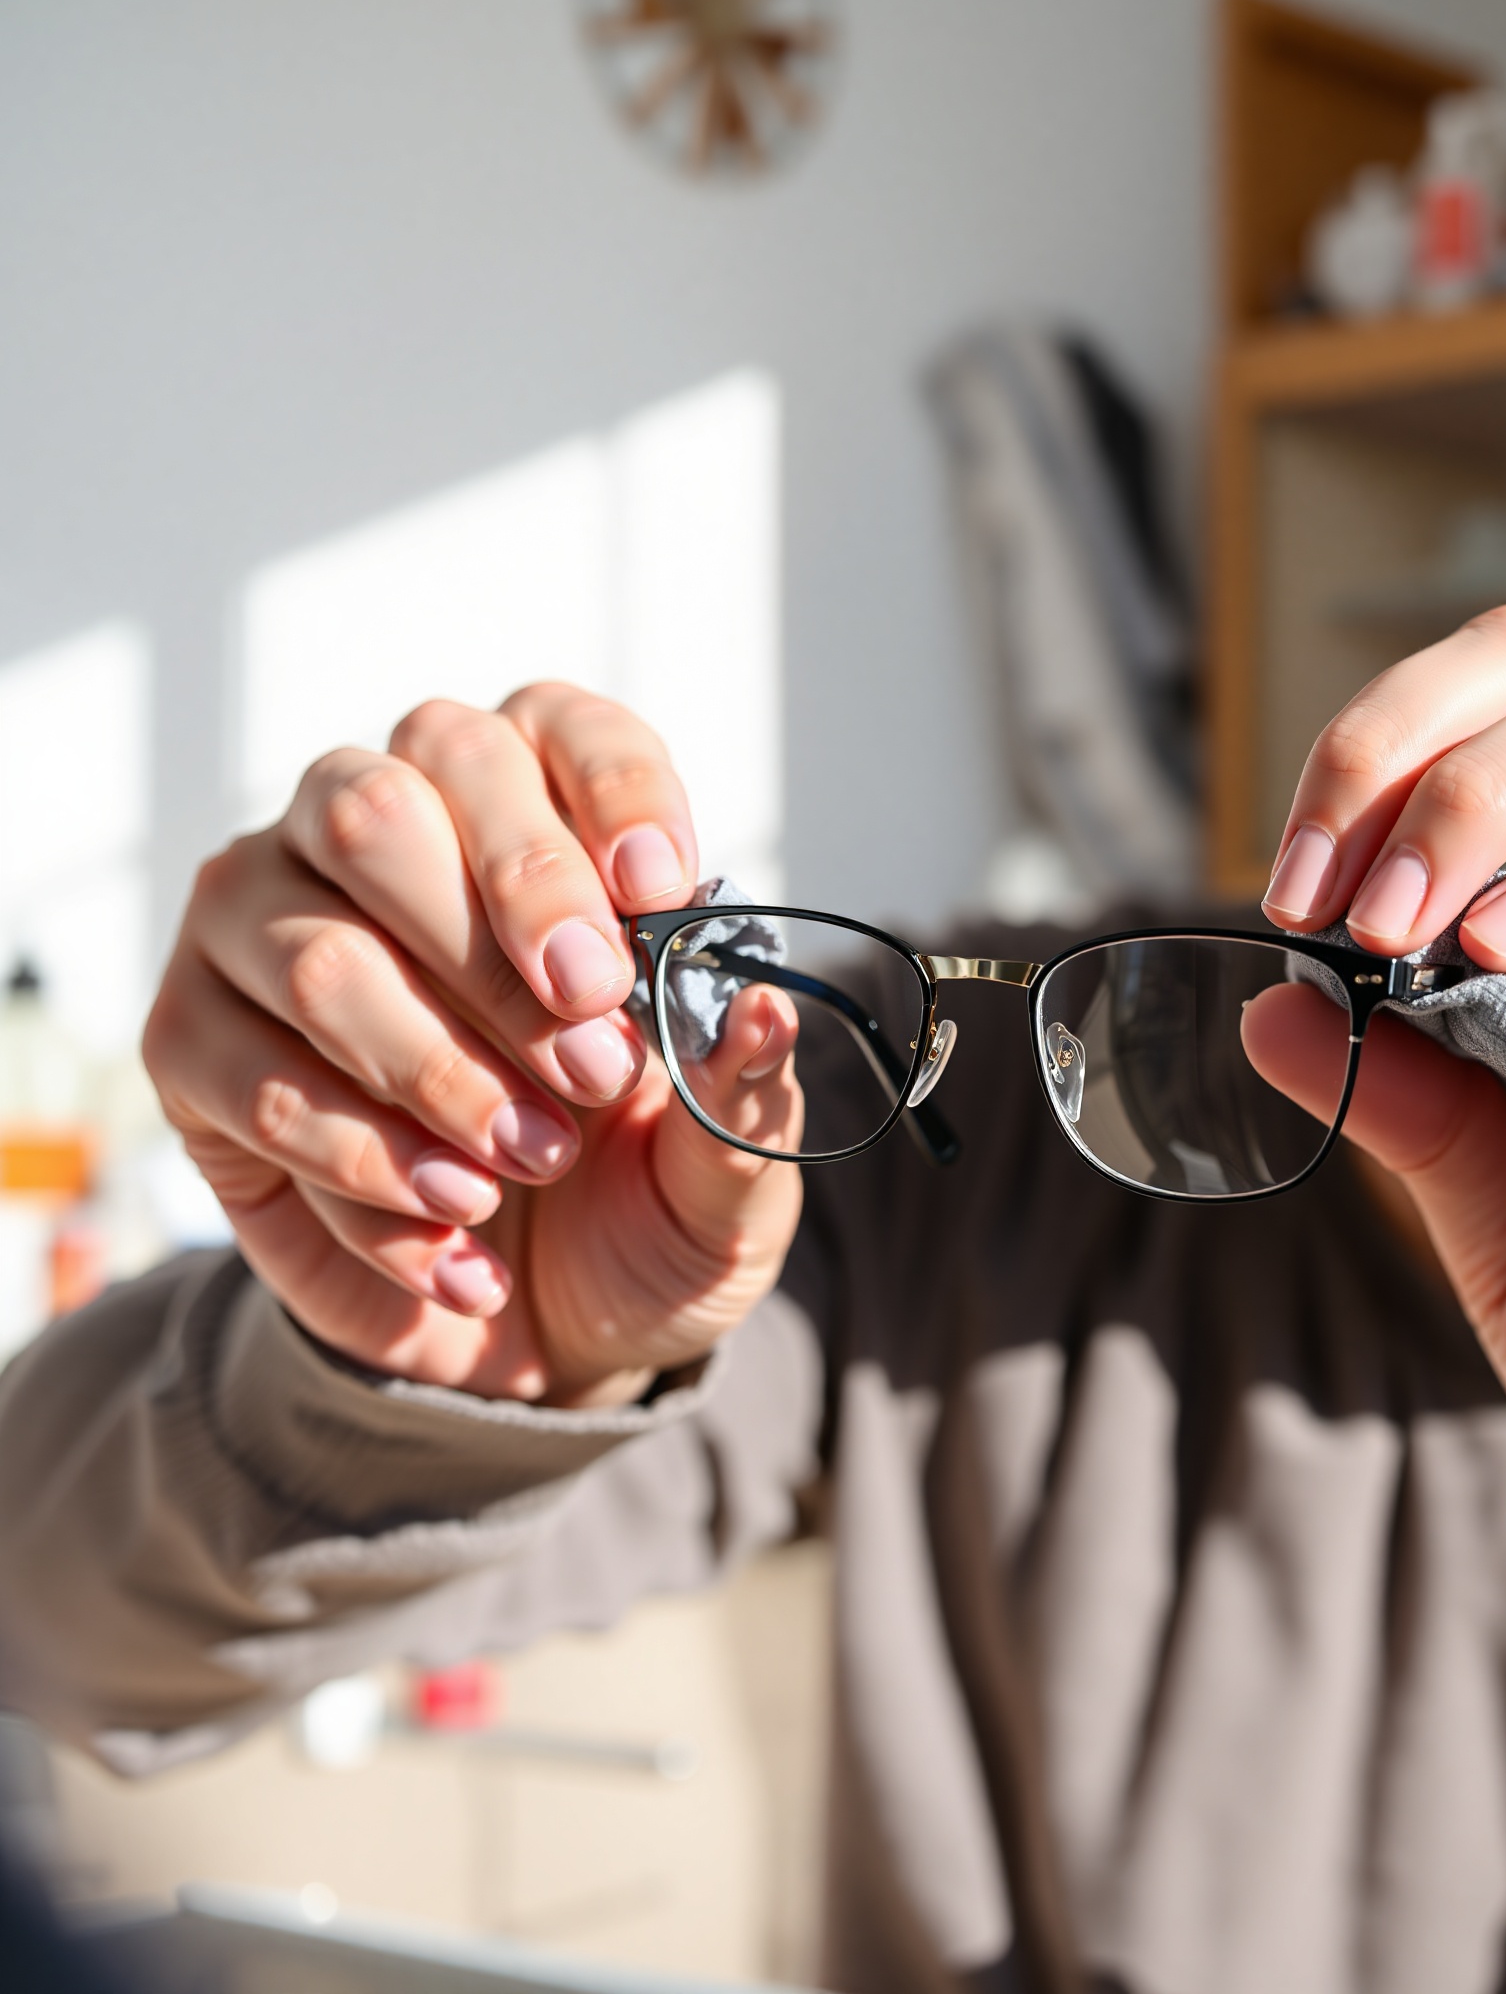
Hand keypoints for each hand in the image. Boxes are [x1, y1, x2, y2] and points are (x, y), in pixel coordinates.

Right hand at [144, 685, 803, 1407]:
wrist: (545, 1326)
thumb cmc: (639, 1199)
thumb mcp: (724, 1172)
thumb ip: (745, 1094)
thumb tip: (760, 1010)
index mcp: (535, 816)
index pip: (556, 731)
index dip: (607, 795)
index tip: (658, 892)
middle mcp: (375, 830)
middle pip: (386, 803)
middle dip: (506, 931)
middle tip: (598, 1060)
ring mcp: (261, 926)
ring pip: (323, 956)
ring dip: (445, 1077)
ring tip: (534, 1161)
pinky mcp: (193, 1041)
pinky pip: (264, 1088)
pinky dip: (374, 1172)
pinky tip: (457, 1223)